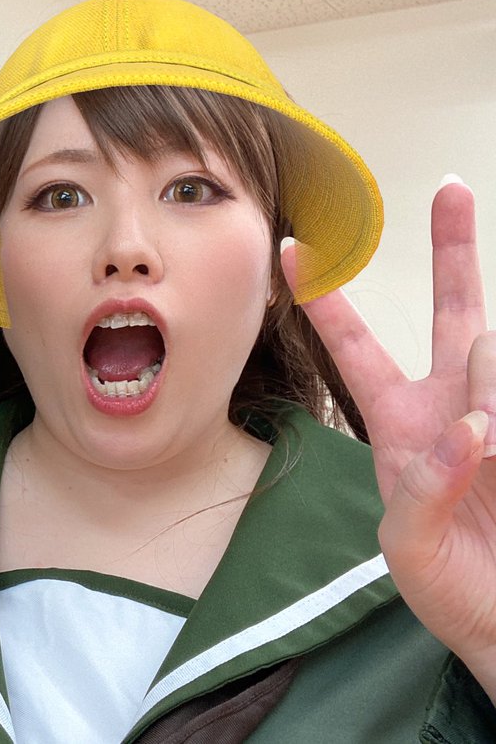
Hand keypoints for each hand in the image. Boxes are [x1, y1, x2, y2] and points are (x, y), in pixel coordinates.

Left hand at [282, 179, 495, 695]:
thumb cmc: (446, 584)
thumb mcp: (406, 545)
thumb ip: (424, 488)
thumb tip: (472, 426)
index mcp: (398, 422)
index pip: (354, 346)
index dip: (325, 299)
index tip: (295, 247)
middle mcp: (451, 404)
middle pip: (455, 310)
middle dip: (452, 247)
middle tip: (453, 188)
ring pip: (489, 356)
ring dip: (486, 393)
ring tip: (486, 450)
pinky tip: (493, 447)